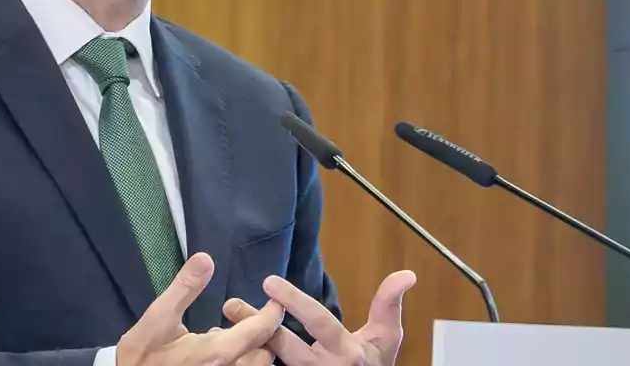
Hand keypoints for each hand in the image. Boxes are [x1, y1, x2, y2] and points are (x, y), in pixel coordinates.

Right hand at [117, 252, 284, 365]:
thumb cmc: (143, 354)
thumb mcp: (158, 316)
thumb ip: (185, 287)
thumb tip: (205, 258)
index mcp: (217, 353)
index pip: (260, 332)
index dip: (272, 314)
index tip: (276, 299)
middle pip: (265, 354)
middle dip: (260, 331)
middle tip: (236, 312)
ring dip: (251, 347)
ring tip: (229, 328)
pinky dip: (240, 358)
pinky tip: (217, 345)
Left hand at [222, 271, 416, 365]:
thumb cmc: (374, 364)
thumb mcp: (387, 337)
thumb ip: (389, 303)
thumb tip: (407, 274)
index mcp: (346, 352)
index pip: (318, 322)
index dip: (295, 302)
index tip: (270, 281)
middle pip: (286, 347)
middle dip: (258, 325)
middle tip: (231, 305)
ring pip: (271, 362)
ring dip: (245, 343)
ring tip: (222, 322)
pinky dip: (247, 357)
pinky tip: (227, 341)